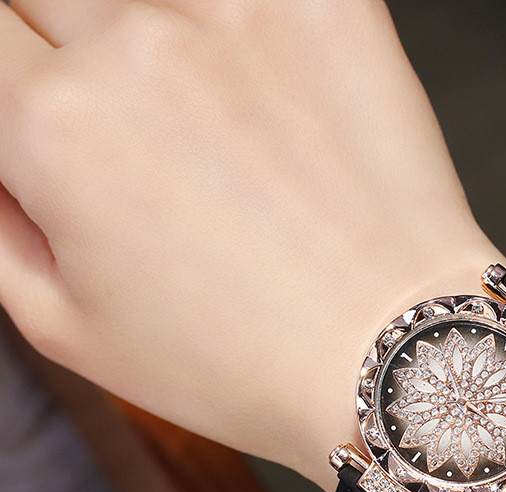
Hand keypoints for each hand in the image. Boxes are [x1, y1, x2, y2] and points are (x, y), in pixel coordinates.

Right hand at [0, 0, 502, 483]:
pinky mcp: (330, 9)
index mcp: (55, 128)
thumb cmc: (245, 366)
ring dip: (161, 42)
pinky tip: (267, 96)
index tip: (36, 98)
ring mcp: (242, 17)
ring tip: (212, 128)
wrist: (392, 358)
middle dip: (73, 54)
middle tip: (140, 136)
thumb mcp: (69, 329)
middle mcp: (139, 48)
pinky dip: (248, 34)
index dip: (12, 72)